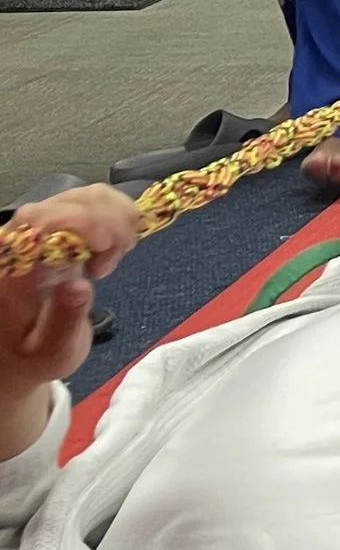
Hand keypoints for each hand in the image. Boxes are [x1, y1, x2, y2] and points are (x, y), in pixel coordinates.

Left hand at [1, 186, 140, 451]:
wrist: (19, 351)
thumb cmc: (34, 354)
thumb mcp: (51, 353)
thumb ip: (63, 322)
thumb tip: (80, 286)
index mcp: (11, 267)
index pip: (39, 220)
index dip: (80, 221)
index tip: (110, 244)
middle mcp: (22, 240)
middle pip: (70, 201)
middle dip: (107, 223)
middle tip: (112, 263)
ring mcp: (43, 230)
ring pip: (89, 196)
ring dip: (117, 220)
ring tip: (112, 258)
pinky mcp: (62, 228)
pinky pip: (97, 202)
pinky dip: (119, 217)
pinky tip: (113, 247)